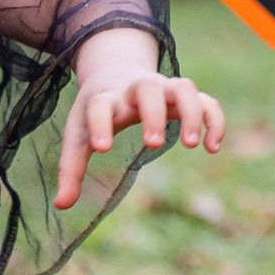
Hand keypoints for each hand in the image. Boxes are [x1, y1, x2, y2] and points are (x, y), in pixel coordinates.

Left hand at [54, 29, 223, 209]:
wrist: (114, 69)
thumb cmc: (95, 109)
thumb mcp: (77, 134)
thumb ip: (70, 168)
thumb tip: (61, 205)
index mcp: (104, 98)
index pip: (100, 105)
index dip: (100, 124)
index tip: (102, 148)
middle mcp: (134, 89)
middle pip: (147, 89)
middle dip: (153, 114)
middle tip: (154, 144)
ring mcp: (162, 88)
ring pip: (183, 87)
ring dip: (191, 112)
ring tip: (192, 145)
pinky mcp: (182, 95)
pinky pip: (206, 100)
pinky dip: (214, 119)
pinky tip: (213, 148)